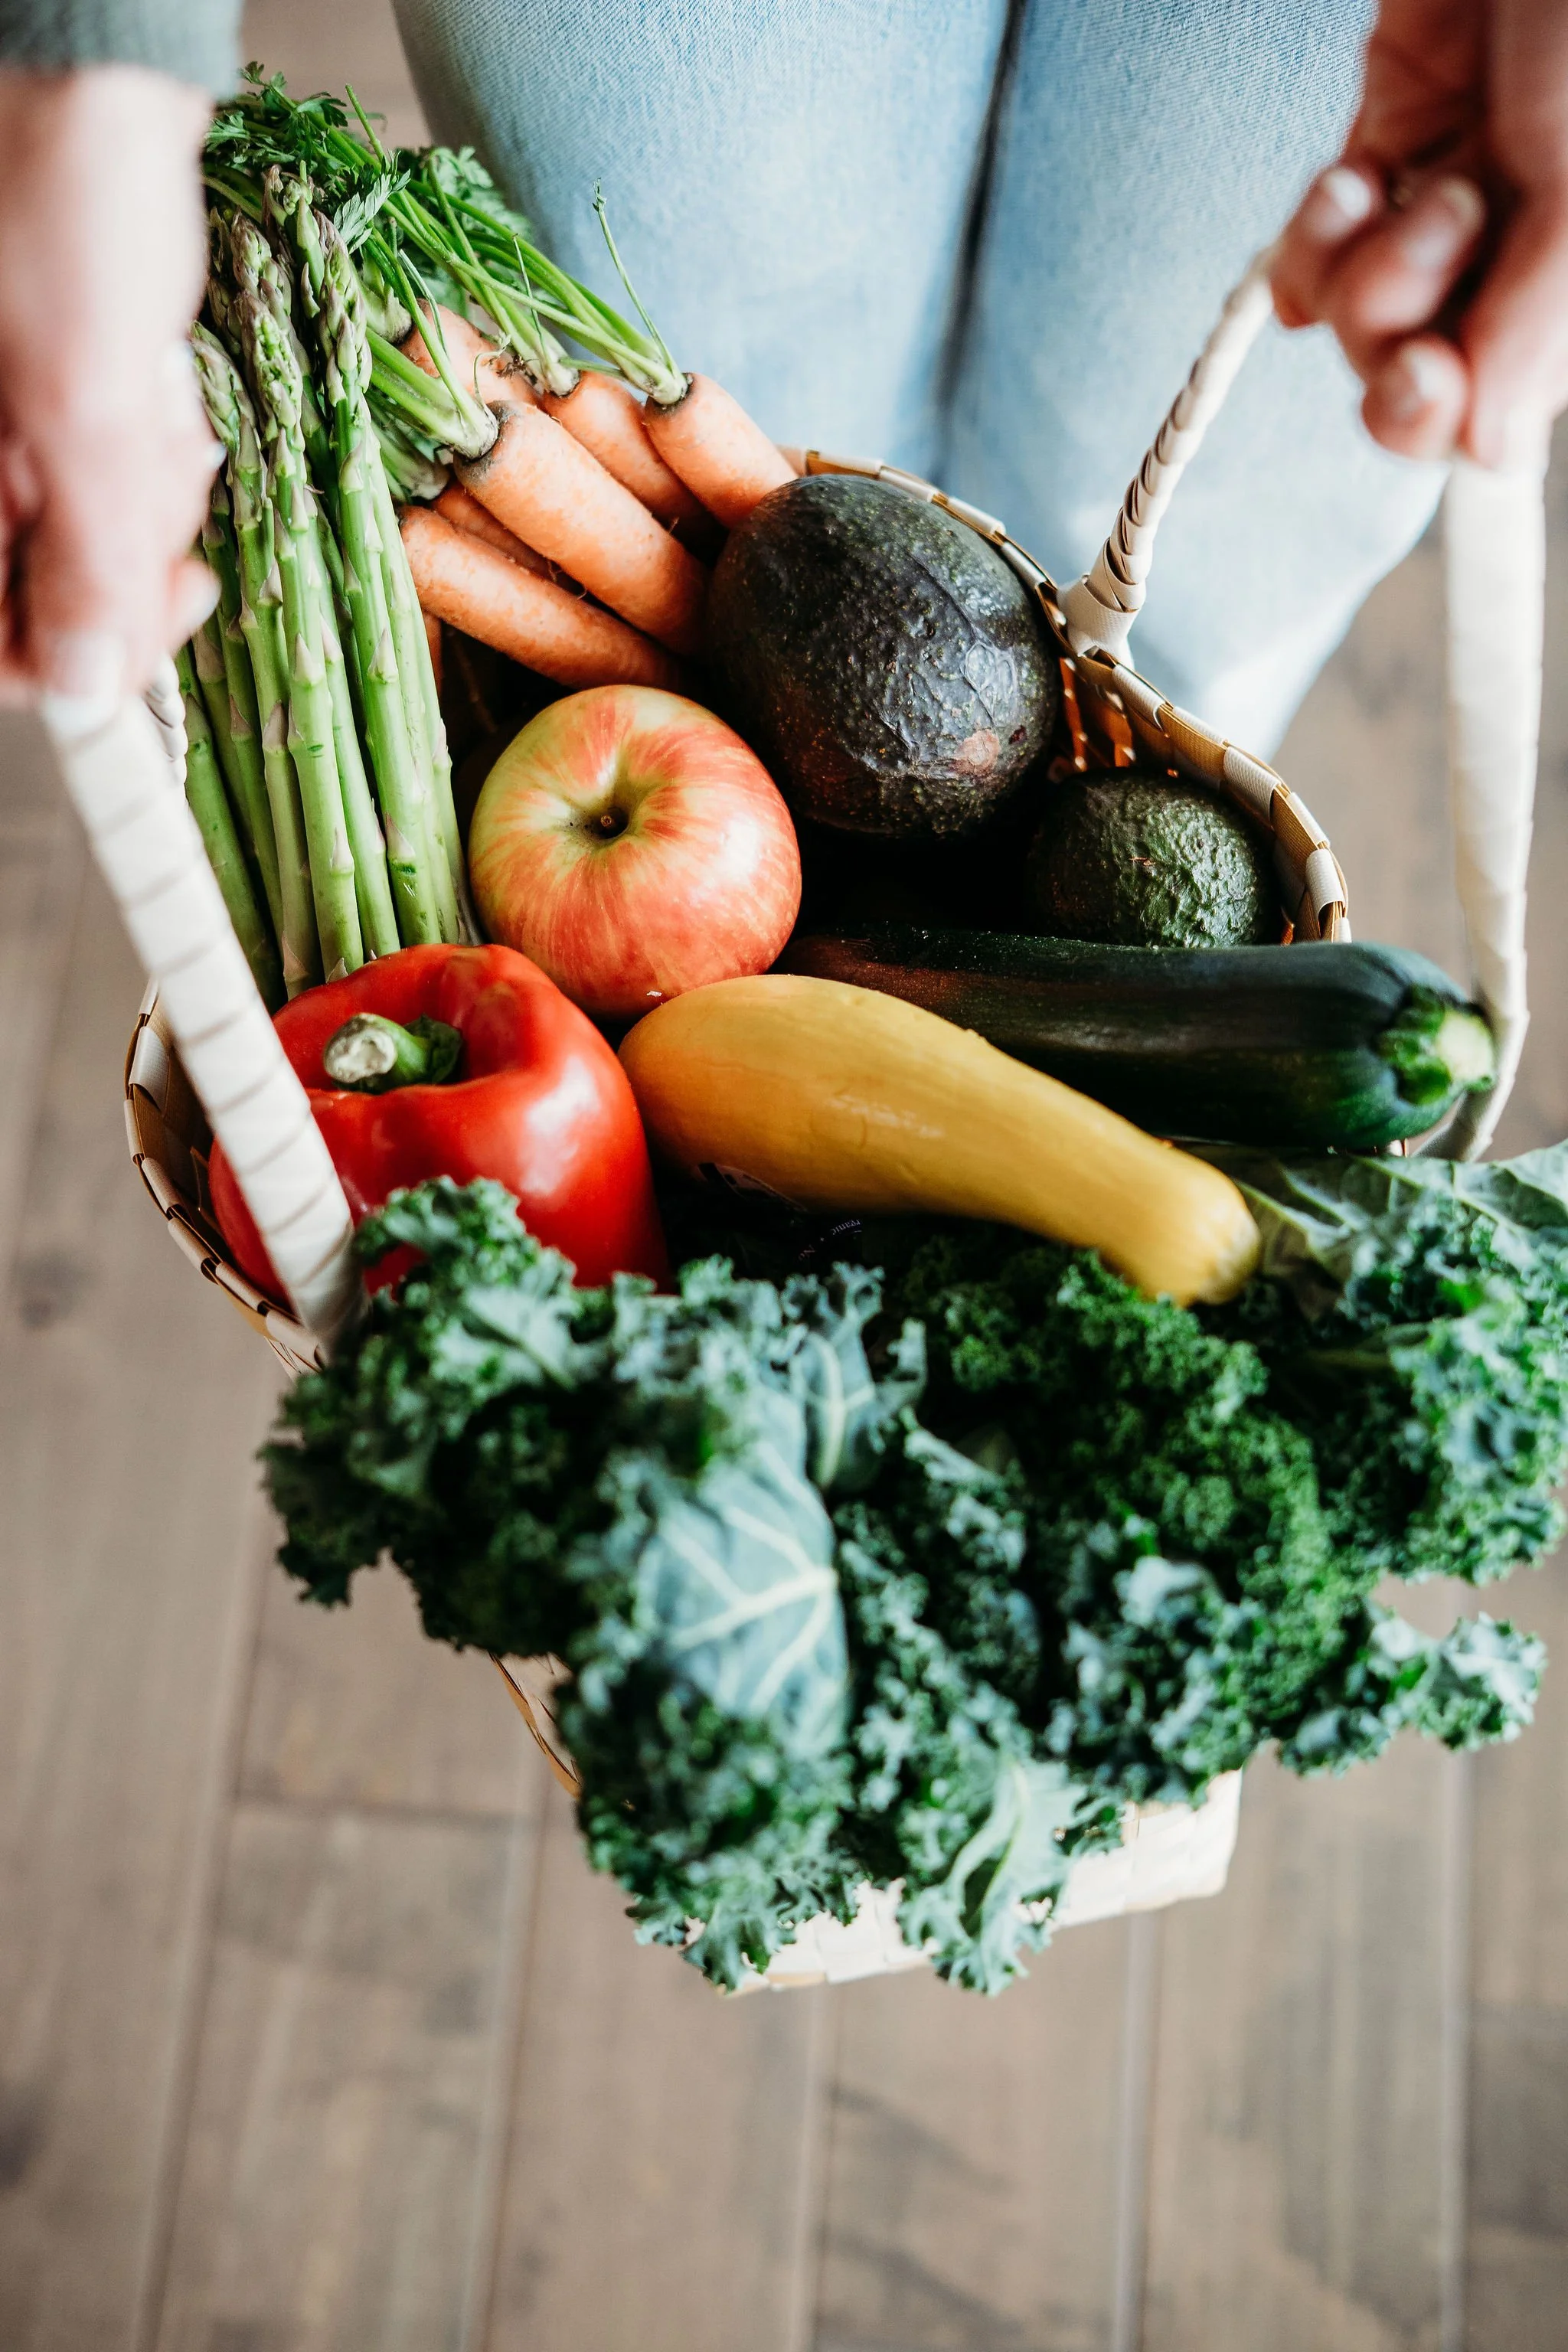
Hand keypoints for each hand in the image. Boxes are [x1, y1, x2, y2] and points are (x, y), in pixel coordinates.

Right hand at [0, 66, 219, 705]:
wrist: (90, 76)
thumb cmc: (61, 200)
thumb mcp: (82, 399)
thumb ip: (86, 559)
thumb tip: (91, 689)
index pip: (5, 651)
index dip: (89, 653)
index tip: (164, 607)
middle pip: (62, 594)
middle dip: (133, 535)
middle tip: (159, 459)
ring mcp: (10, 429)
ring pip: (100, 528)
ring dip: (152, 478)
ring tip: (155, 394)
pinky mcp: (56, 393)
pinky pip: (115, 462)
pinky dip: (153, 436)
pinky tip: (160, 376)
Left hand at [1271, 0, 1567, 467]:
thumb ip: (1540, 319)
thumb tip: (1492, 454)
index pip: (1497, 410)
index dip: (1446, 417)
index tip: (1431, 374)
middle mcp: (1517, 250)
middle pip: (1412, 380)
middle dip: (1394, 342)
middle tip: (1428, 251)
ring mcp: (1446, 199)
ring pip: (1355, 320)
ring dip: (1361, 276)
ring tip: (1405, 188)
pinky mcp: (1383, 143)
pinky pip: (1314, 252)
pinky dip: (1312, 241)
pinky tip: (1347, 186)